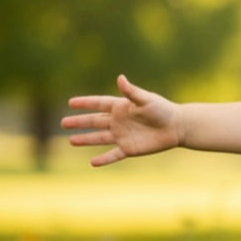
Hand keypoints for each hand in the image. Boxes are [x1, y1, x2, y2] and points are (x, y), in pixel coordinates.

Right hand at [62, 74, 182, 166]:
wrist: (176, 127)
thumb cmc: (162, 110)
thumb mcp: (146, 99)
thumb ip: (131, 92)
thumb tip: (120, 78)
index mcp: (120, 107)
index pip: (98, 104)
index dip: (85, 103)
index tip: (70, 103)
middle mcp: (118, 121)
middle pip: (94, 121)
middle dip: (79, 122)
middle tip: (63, 123)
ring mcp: (123, 135)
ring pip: (100, 138)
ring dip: (86, 139)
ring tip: (71, 141)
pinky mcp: (130, 149)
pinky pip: (114, 155)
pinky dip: (104, 159)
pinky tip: (92, 163)